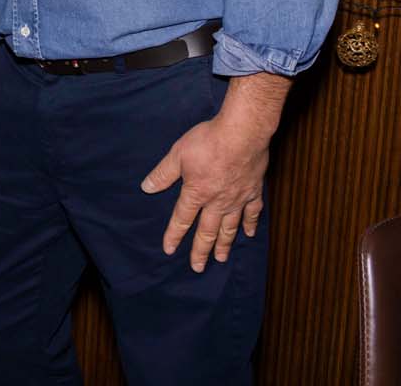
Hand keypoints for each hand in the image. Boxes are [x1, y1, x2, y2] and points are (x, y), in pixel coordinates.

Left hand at [141, 114, 269, 271]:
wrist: (243, 133)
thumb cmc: (208, 141)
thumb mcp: (178, 154)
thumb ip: (163, 173)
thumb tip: (147, 187)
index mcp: (197, 193)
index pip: (182, 219)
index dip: (174, 235)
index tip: (169, 250)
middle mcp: (217, 201)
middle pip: (207, 231)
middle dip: (200, 250)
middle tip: (198, 267)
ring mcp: (238, 198)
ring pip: (229, 227)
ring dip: (224, 244)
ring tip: (220, 259)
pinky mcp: (254, 190)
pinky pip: (252, 212)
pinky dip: (250, 224)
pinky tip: (249, 234)